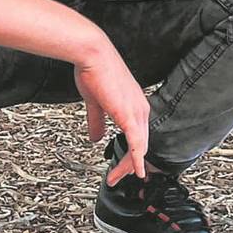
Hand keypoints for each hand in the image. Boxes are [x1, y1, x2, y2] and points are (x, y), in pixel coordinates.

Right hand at [74, 46, 149, 182]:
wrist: (92, 54)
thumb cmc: (93, 71)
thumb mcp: (95, 103)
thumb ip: (97, 122)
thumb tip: (95, 138)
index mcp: (135, 105)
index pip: (137, 136)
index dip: (130, 153)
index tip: (122, 167)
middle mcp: (140, 108)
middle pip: (140, 144)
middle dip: (129, 164)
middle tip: (117, 177)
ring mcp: (137, 111)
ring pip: (139, 147)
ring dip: (128, 165)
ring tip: (117, 178)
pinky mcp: (129, 114)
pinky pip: (137, 143)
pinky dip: (137, 159)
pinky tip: (135, 171)